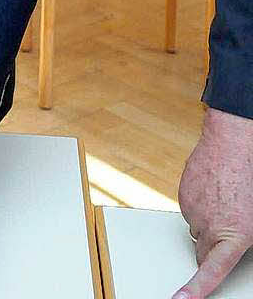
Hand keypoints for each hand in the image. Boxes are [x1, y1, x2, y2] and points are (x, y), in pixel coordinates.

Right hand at [173, 107, 252, 298]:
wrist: (233, 145)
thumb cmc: (250, 179)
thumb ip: (241, 240)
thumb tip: (230, 249)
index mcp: (234, 236)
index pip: (211, 271)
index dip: (195, 289)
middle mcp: (210, 227)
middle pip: (202, 252)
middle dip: (211, 248)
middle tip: (226, 228)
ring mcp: (193, 211)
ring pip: (195, 230)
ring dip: (206, 223)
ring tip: (222, 202)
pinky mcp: (183, 196)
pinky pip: (188, 211)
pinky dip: (197, 206)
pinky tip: (211, 191)